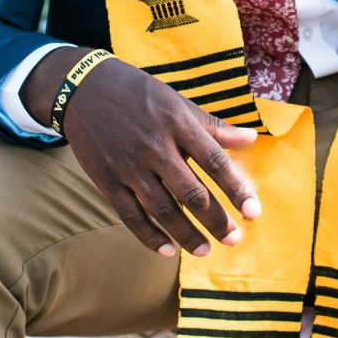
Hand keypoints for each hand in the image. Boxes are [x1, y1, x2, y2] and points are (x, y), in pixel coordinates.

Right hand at [22, 47, 260, 256]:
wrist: (83, 87)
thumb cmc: (139, 94)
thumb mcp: (177, 102)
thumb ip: (213, 127)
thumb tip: (252, 139)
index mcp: (177, 124)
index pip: (215, 161)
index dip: (236, 189)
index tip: (253, 213)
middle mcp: (154, 146)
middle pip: (191, 192)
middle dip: (215, 220)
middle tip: (233, 239)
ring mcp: (128, 165)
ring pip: (162, 209)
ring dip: (186, 235)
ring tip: (205, 250)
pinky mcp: (106, 179)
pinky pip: (130, 215)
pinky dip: (148, 236)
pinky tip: (166, 250)